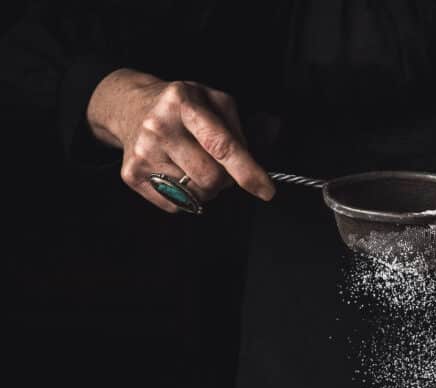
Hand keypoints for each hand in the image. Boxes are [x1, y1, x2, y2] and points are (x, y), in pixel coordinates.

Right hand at [86, 69, 274, 212]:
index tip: (266, 190)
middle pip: (211, 178)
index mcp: (183, 102)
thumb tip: (273, 128)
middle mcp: (160, 126)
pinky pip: (176, 205)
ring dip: (205, 188)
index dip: (247, 171)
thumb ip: (245, 125)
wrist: (129, 106)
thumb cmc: (181, 108)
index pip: (221, 145)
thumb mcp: (213, 103)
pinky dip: (185, 196)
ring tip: (193, 164)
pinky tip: (175, 172)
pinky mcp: (133, 175)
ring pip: (196, 195)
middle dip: (223, 179)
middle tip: (216, 165)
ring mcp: (143, 152)